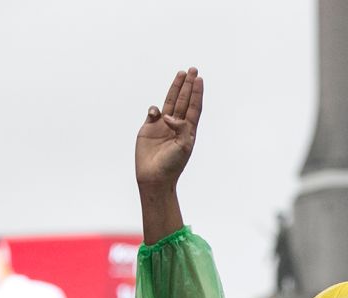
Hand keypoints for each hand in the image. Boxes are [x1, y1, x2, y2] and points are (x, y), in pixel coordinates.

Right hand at [136, 68, 202, 190]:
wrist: (154, 177)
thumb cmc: (171, 165)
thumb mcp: (183, 147)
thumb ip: (182, 128)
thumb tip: (170, 116)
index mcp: (188, 130)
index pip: (193, 107)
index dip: (196, 93)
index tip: (199, 79)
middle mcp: (176, 126)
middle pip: (183, 100)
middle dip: (188, 85)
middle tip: (192, 70)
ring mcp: (162, 126)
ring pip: (169, 103)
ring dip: (175, 89)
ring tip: (180, 74)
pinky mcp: (148, 129)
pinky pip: (153, 112)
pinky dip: (155, 109)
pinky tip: (157, 113)